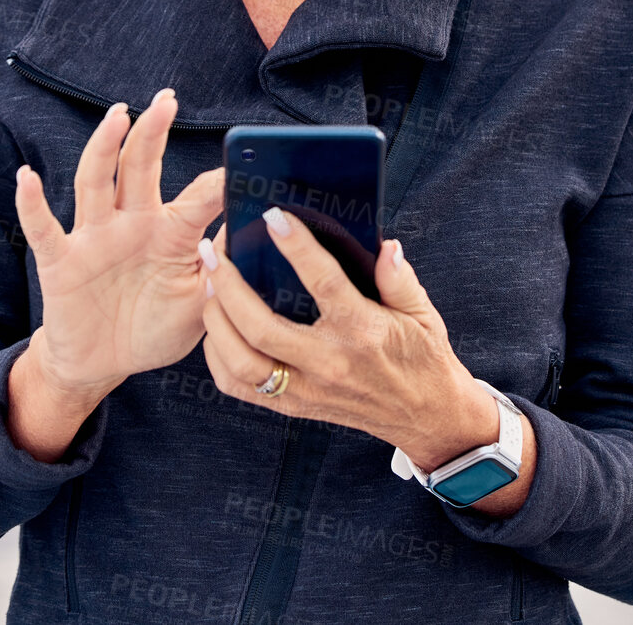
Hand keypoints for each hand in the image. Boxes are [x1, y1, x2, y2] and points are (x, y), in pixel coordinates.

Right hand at [13, 88, 223, 400]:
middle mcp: (132, 224)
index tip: (240, 161)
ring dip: (104, 149)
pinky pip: (44, 228)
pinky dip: (32, 203)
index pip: (197, 197)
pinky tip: (27, 176)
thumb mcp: (198, 305)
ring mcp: (94, 239)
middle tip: (167, 99)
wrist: (103, 363)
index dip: (218, 182)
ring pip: (97, 183)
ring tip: (117, 116)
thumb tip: (253, 241)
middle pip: (141, 168)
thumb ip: (221, 275)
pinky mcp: (61, 262)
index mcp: (170, 233)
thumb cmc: (154, 328)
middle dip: (153, 132)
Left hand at [198, 207, 497, 471]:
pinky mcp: (294, 407)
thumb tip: (385, 245)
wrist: (424, 415)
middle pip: (261, 327)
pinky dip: (218, 358)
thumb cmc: (421, 358)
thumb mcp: (422, 313)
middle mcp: (328, 363)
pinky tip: (216, 329)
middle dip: (228, 286)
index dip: (296, 247)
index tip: (273, 216)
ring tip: (207, 286)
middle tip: (211, 252)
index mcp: (362, 331)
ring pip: (241, 362)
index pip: (323, 283)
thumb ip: (399, 277)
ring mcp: (306, 390)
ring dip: (215, 322)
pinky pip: (240, 388)